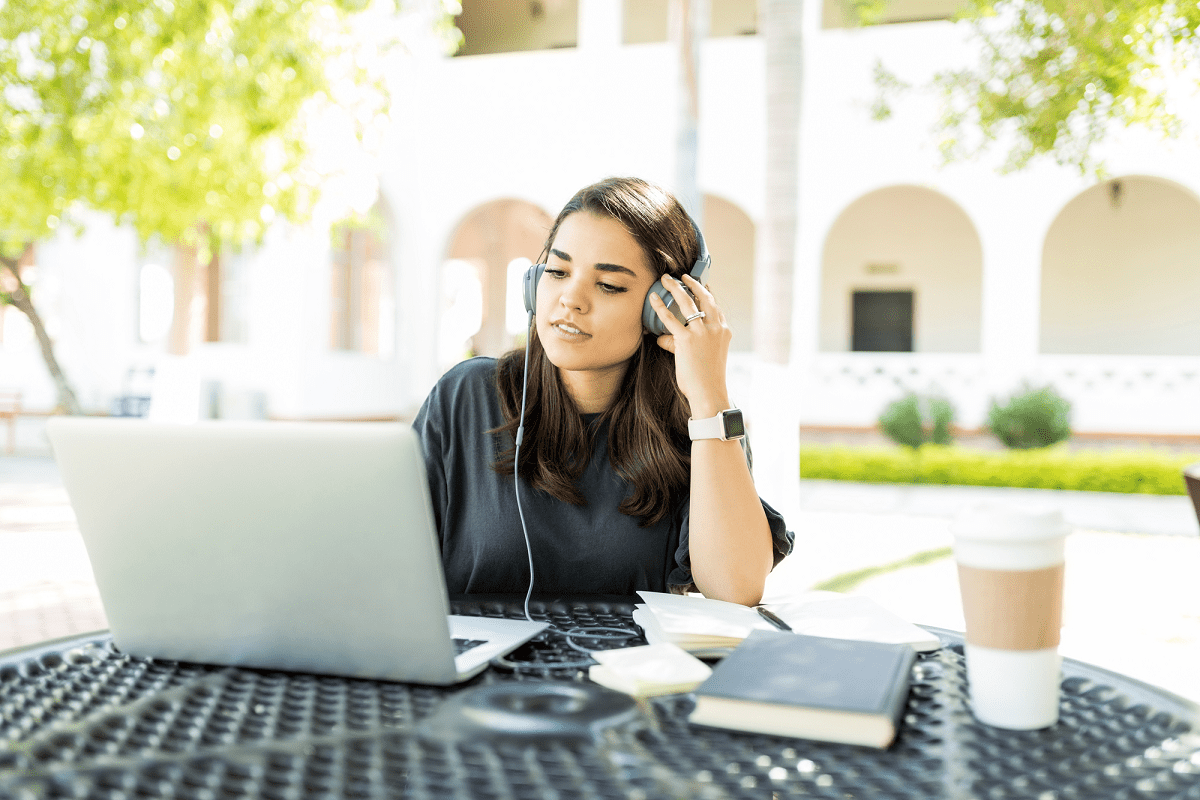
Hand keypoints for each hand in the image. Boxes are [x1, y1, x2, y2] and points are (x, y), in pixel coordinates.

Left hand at [648, 274, 733, 418]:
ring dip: (675, 288)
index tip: (698, 284)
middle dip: (692, 283)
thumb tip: (663, 338)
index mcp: (724, 331)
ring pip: (687, 303)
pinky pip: (670, 319)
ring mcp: (702, 333)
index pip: (715, 306)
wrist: (709, 393)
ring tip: (665, 279)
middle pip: (704, 298)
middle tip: (682, 276)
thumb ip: (684, 343)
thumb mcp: (705, 356)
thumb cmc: (706, 378)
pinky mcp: (687, 340)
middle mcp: (716, 328)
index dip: (706, 292)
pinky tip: (653, 299)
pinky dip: (660, 307)